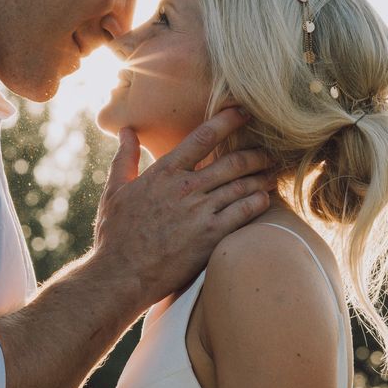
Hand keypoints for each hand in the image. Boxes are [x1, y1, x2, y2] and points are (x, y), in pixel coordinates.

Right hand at [94, 108, 272, 303]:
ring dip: (260, 177)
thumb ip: (124, 158)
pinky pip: (243, 213)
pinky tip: (265, 199)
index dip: (227, 120)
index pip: (203, 137)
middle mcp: (186, 188)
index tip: (244, 112)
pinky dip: (258, 203)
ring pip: (241, 185)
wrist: (120, 276)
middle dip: (255, 154)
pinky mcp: (210, 237)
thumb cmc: (116, 235)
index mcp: (164, 172)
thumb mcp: (114, 191)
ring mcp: (200, 212)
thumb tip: (126, 131)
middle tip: (269, 152)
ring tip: (272, 174)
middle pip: (232, 162)